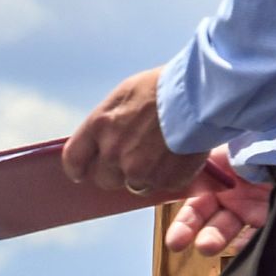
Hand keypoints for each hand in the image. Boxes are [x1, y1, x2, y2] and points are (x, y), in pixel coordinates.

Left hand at [61, 68, 205, 198]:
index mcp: (99, 127)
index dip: (78, 169)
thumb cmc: (164, 88)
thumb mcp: (124, 96)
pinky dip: (170, 176)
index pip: (73, 160)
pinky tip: (179, 156)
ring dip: (145, 176)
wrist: (202, 93)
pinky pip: (162, 187)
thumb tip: (99, 144)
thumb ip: (107, 124)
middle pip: (103, 179)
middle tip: (134, 158)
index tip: (82, 172)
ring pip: (134, 186)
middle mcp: (113, 153)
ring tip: (162, 153)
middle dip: (116, 173)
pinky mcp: (165, 181)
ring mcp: (139, 170)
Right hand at [164, 149, 269, 256]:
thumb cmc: (275, 136)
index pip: (195, 196)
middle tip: (192, 245)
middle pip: (207, 214)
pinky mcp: (273, 213)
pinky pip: (257, 233)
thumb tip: (197, 173)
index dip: (184, 219)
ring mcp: (253, 202)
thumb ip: (224, 160)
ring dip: (217, 238)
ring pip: (228, 226)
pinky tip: (243, 249)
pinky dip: (249, 243)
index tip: (175, 240)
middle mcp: (233, 187)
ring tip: (209, 248)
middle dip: (196, 231)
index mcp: (220, 168)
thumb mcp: (243, 143)